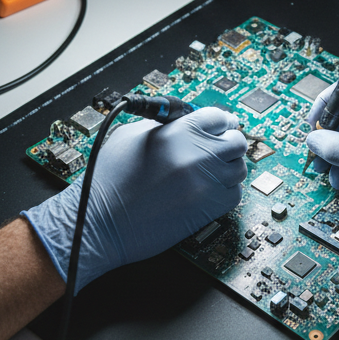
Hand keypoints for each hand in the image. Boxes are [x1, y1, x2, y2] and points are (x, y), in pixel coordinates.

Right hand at [25, 107, 247, 292]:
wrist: (99, 223)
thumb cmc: (107, 181)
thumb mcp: (131, 136)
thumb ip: (164, 125)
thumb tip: (186, 122)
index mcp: (179, 132)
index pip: (219, 117)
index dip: (220, 122)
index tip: (221, 127)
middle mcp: (198, 155)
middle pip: (237, 141)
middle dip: (228, 143)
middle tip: (218, 149)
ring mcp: (208, 183)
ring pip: (239, 168)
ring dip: (228, 168)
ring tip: (209, 172)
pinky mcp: (210, 208)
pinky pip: (235, 193)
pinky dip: (226, 190)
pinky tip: (207, 190)